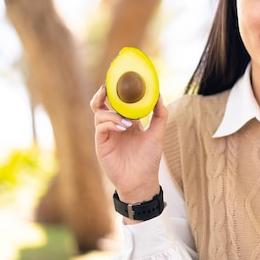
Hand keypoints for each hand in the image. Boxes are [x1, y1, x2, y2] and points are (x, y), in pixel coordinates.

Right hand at [90, 85, 167, 203]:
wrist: (142, 181)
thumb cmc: (149, 159)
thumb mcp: (157, 133)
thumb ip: (160, 114)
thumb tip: (159, 94)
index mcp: (127, 121)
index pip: (118, 101)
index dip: (118, 90)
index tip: (123, 78)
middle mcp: (115, 125)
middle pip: (101, 103)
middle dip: (103, 93)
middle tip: (108, 86)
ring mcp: (107, 134)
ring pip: (99, 113)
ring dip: (113, 113)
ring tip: (128, 122)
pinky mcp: (101, 143)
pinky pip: (100, 127)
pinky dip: (111, 123)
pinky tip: (123, 127)